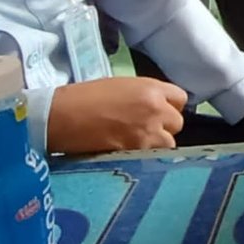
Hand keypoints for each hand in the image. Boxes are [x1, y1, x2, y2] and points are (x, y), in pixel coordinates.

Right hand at [47, 77, 186, 153]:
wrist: (62, 116)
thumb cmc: (85, 97)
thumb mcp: (121, 86)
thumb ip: (144, 96)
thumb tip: (156, 106)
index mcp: (151, 89)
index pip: (180, 99)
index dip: (170, 106)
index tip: (159, 112)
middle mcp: (156, 110)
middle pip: (177, 123)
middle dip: (164, 127)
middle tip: (145, 130)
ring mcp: (147, 134)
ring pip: (168, 144)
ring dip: (157, 145)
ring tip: (137, 144)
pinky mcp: (136, 153)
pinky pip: (152, 157)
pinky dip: (145, 157)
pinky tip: (131, 153)